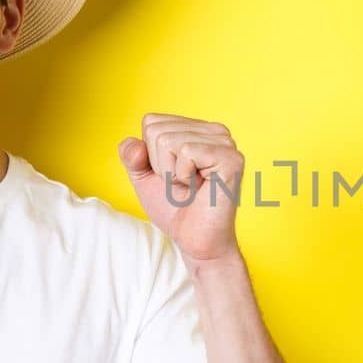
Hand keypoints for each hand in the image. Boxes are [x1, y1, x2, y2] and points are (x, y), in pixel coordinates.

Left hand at [118, 113, 244, 264]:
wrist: (195, 241)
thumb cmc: (175, 209)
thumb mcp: (144, 177)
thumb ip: (132, 155)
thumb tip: (134, 144)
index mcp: (197, 129)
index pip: (152, 121)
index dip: (151, 155)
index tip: (172, 175)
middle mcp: (214, 131)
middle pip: (156, 130)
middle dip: (160, 164)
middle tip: (183, 184)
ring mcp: (225, 142)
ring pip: (167, 140)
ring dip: (172, 173)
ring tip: (192, 186)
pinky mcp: (230, 158)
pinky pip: (186, 151)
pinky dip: (184, 176)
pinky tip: (200, 187)